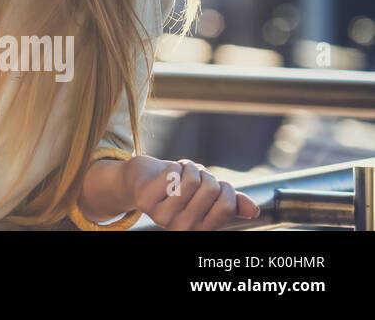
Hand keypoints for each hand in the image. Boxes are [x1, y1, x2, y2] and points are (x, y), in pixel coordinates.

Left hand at [122, 155, 260, 229]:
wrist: (142, 179)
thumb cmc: (178, 186)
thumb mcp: (207, 194)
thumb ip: (231, 202)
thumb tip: (254, 210)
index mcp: (201, 230)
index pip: (227, 206)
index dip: (225, 187)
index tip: (215, 185)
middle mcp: (182, 228)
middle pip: (211, 190)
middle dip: (205, 175)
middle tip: (192, 176)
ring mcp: (162, 217)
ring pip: (191, 180)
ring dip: (189, 168)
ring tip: (180, 172)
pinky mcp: (146, 200)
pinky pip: (171, 173)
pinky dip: (172, 166)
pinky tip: (164, 172)